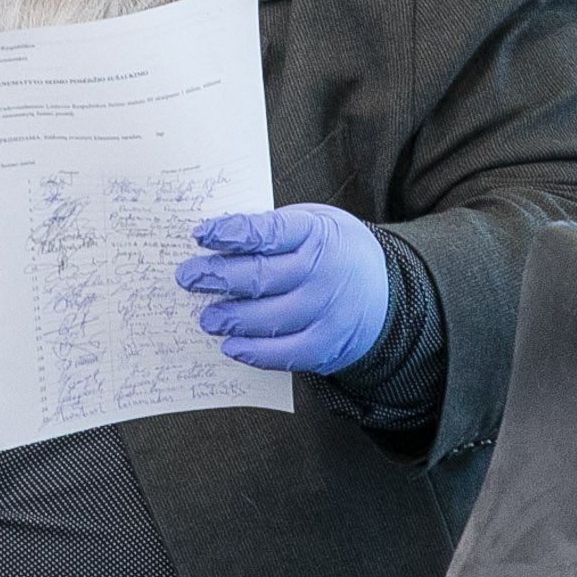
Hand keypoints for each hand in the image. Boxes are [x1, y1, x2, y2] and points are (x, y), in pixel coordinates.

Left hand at [176, 204, 388, 374]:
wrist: (387, 291)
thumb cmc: (332, 252)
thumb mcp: (311, 224)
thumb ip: (271, 231)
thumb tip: (215, 242)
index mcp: (317, 232)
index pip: (268, 232)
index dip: (231, 233)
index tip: (201, 235)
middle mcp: (324, 271)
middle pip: (262, 276)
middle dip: (218, 277)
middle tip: (188, 278)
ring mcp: (328, 310)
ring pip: (269, 318)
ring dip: (232, 318)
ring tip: (207, 318)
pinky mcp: (327, 344)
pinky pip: (285, 352)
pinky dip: (255, 351)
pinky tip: (231, 345)